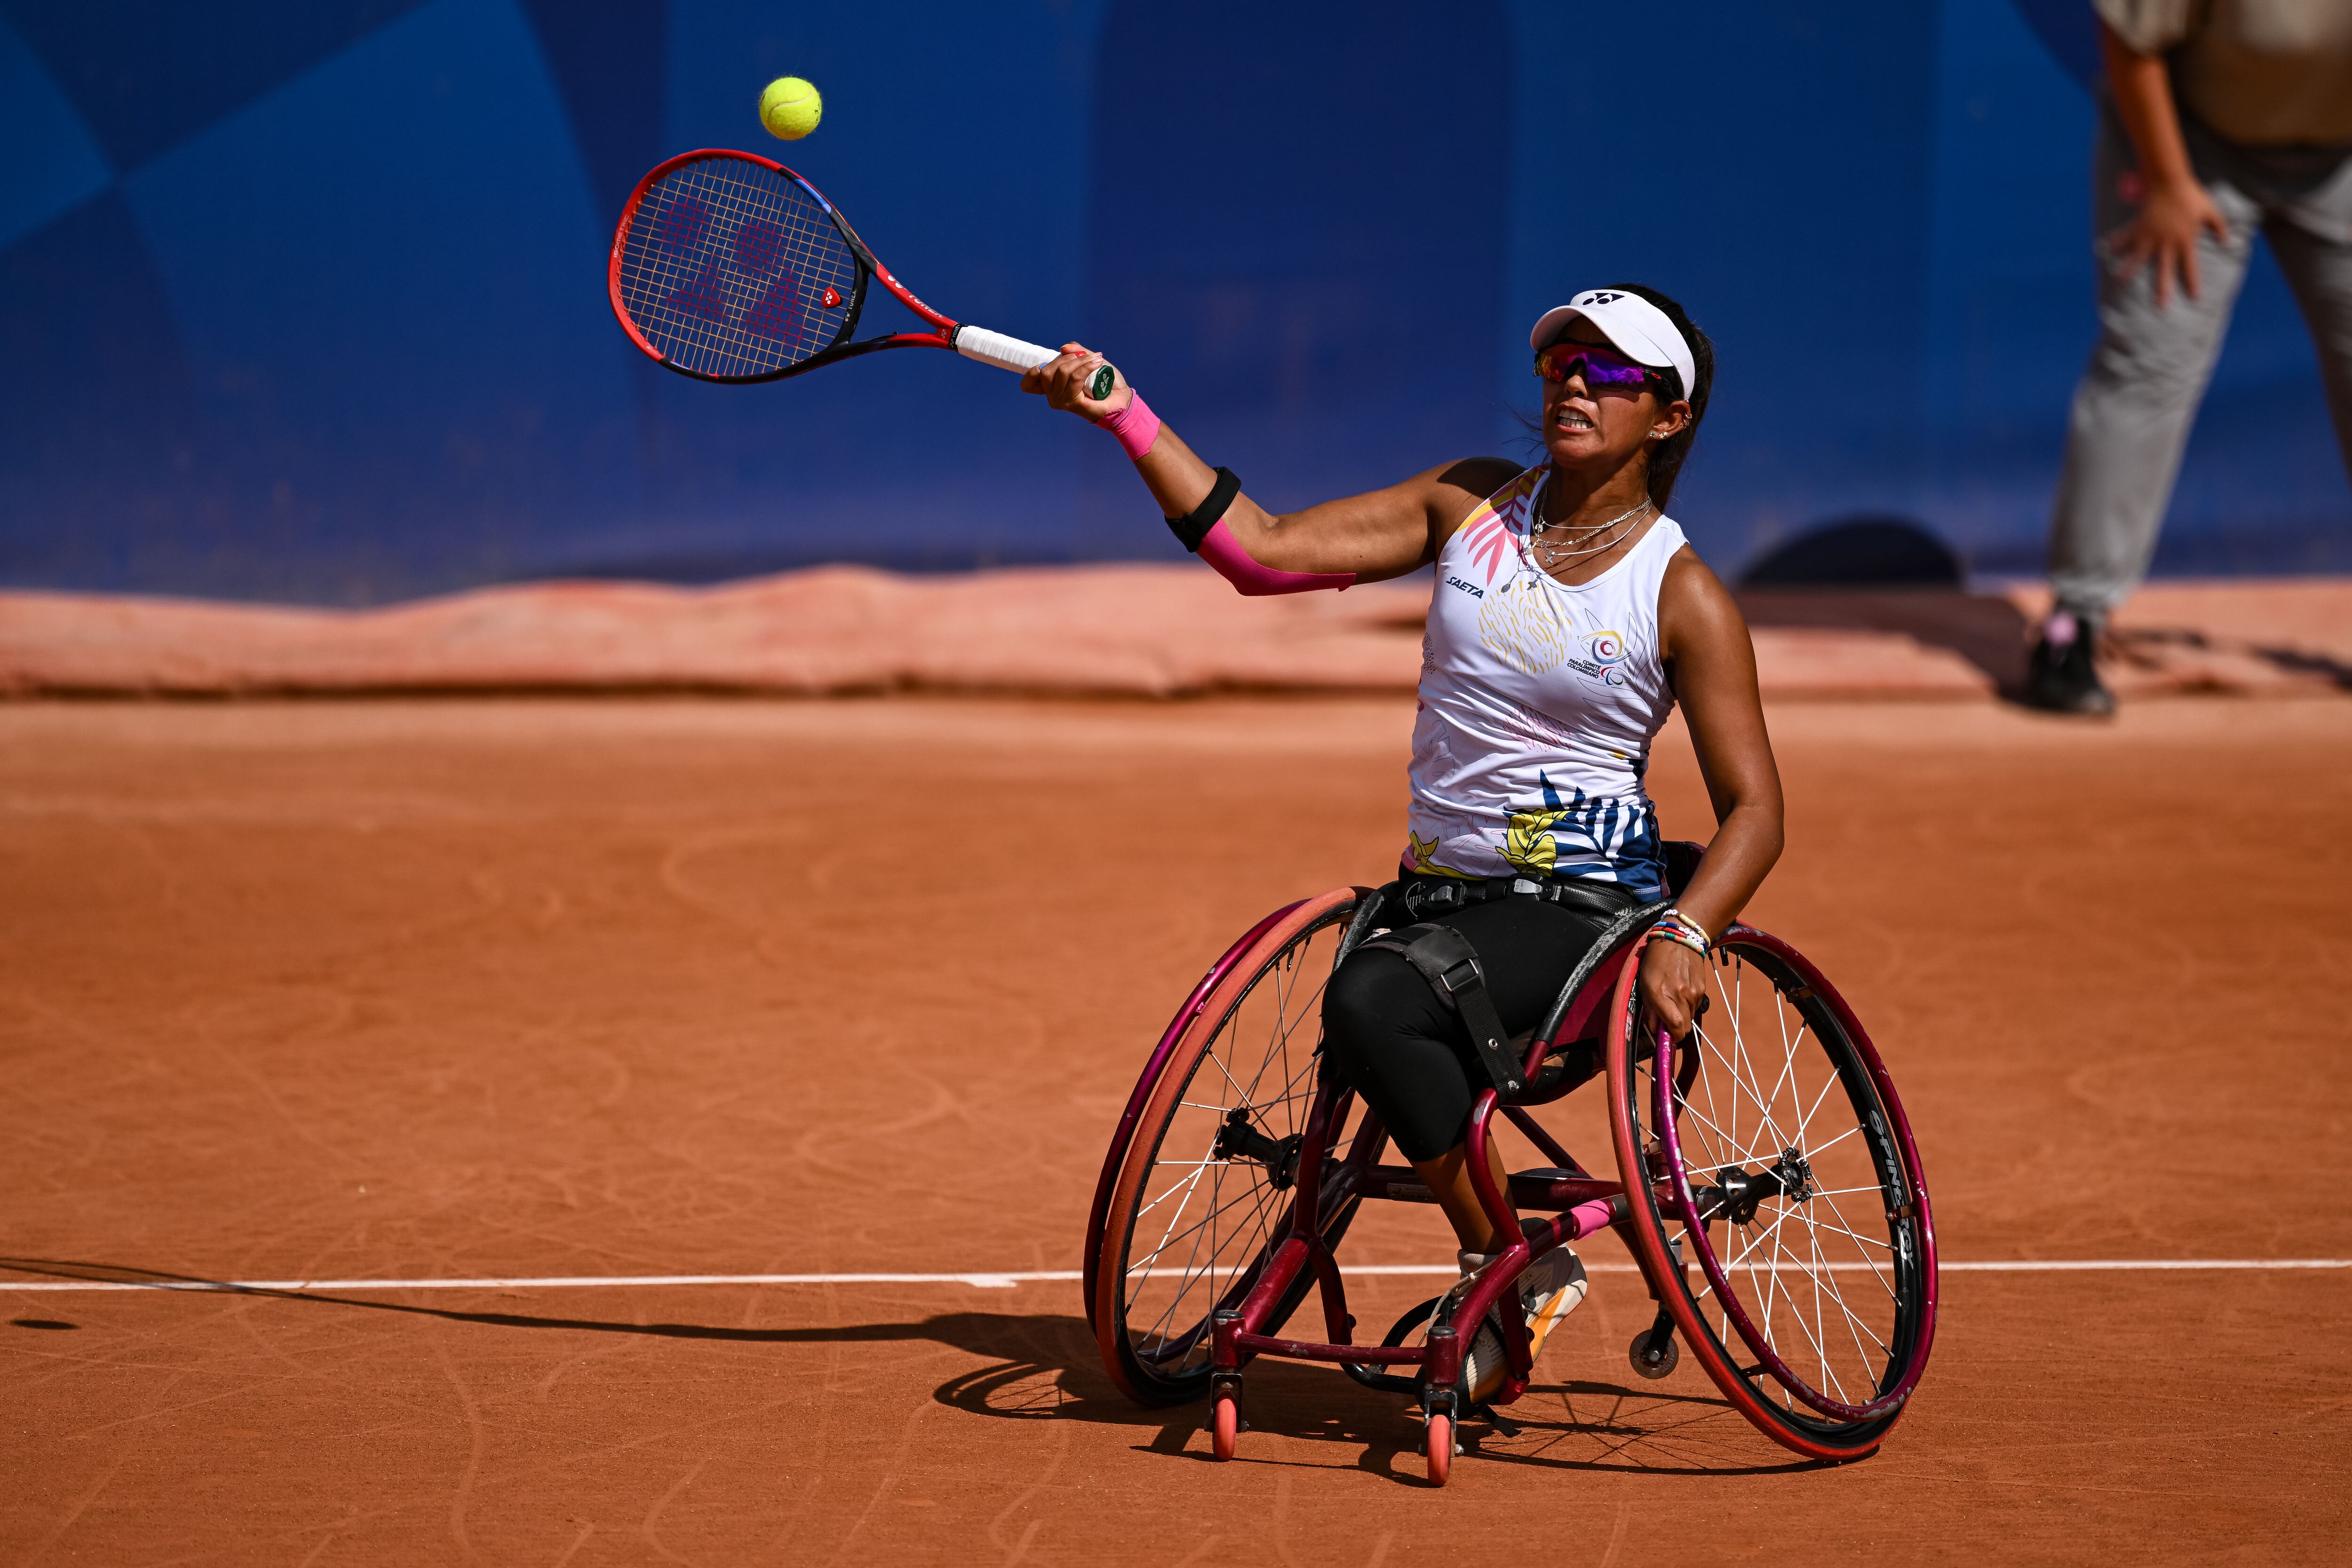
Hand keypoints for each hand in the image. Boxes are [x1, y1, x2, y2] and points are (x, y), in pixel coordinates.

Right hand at [1019, 341, 1129, 421]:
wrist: (1122, 399)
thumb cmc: (1106, 382)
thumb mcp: (1089, 360)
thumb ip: (1076, 352)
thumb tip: (1063, 348)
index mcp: (1052, 387)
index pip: (1027, 384)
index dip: (1031, 372)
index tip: (1051, 362)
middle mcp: (1052, 397)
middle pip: (1045, 371)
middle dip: (1066, 359)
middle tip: (1084, 357)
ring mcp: (1060, 402)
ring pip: (1061, 372)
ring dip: (1080, 361)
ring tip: (1096, 360)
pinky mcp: (1072, 404)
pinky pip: (1075, 379)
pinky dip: (1086, 367)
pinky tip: (1098, 363)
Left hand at [1637, 939, 1709, 1043]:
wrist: (1680, 939)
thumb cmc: (1656, 961)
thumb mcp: (1644, 983)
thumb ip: (1649, 1008)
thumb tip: (1655, 1027)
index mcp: (1662, 994)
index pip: (1676, 1027)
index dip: (1673, 1037)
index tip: (1668, 1037)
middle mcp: (1680, 995)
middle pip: (1685, 1027)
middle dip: (1676, 1028)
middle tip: (1668, 1020)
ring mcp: (1693, 992)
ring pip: (1691, 1017)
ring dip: (1682, 1015)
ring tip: (1673, 999)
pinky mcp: (1702, 988)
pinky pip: (1696, 1006)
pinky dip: (1688, 1005)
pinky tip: (1681, 991)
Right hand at [2106, 175, 2227, 306]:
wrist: (2170, 182)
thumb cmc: (2191, 196)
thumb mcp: (2209, 210)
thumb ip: (2219, 226)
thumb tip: (2227, 242)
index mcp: (2185, 240)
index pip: (2190, 266)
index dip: (2192, 282)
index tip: (2194, 297)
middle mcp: (2166, 243)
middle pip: (2164, 269)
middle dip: (2162, 288)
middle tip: (2160, 305)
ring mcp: (2150, 236)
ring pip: (2138, 258)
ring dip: (2129, 270)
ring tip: (2120, 282)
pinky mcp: (2139, 227)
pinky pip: (2126, 236)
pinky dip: (2117, 242)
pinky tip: (2108, 248)